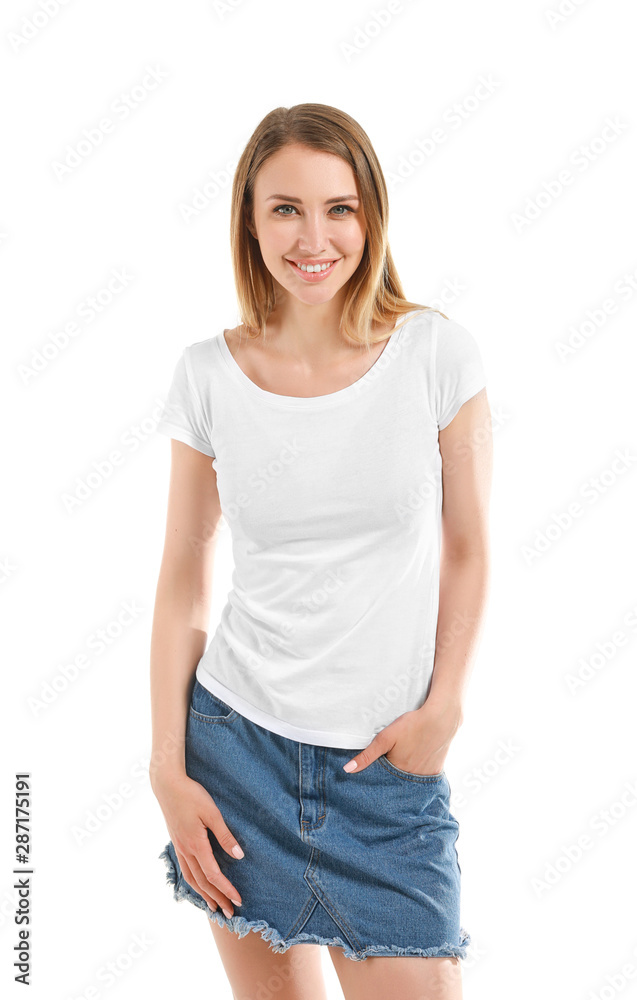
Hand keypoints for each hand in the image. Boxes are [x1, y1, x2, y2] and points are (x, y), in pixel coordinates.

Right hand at [151, 769, 243, 915]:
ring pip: (191, 878)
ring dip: (204, 895)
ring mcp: (179, 847)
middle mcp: (186, 850)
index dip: (226, 889)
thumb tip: (238, 857)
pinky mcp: (177, 842)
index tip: (239, 900)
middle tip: (230, 913)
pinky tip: (198, 884)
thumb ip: (224, 836)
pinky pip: (185, 869)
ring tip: (214, 907)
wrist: (167, 785)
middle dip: (217, 898)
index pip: (213, 875)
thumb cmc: (191, 795)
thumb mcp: (212, 813)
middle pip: (202, 882)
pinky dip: (193, 882)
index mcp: (196, 844)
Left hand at [342, 699, 462, 774]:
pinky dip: (417, 774)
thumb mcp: (385, 738)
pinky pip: (423, 779)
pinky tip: (415, 762)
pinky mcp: (436, 772)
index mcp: (398, 772)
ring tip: (403, 762)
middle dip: (390, 779)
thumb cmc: (412, 725)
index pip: (382, 782)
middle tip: (391, 762)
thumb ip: (367, 755)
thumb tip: (347, 770)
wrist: (442, 719)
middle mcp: (412, 779)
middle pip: (396, 783)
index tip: (373, 774)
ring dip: (404, 777)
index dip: (377, 777)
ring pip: (409, 782)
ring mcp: (425, 777)